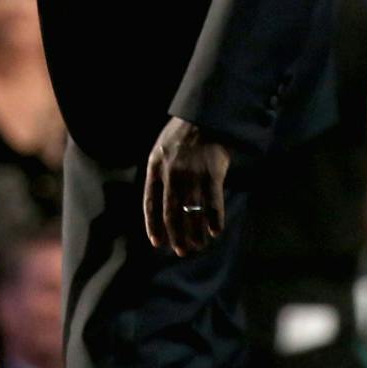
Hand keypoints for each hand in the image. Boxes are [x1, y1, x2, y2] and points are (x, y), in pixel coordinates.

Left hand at [143, 116, 230, 256]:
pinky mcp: (213, 172)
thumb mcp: (160, 151)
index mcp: (155, 167)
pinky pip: (213, 202)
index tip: (157, 243)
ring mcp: (193, 173)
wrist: (204, 116)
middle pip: (171, 212)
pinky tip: (215, 231)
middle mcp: (172, 173)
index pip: (150, 203)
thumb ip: (158, 175)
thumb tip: (159, 206)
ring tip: (199, 246)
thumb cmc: (180, 136)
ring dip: (196, 233)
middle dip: (176, 236)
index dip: (153, 225)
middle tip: (182, 252)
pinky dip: (215, 220)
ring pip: (192, 212)